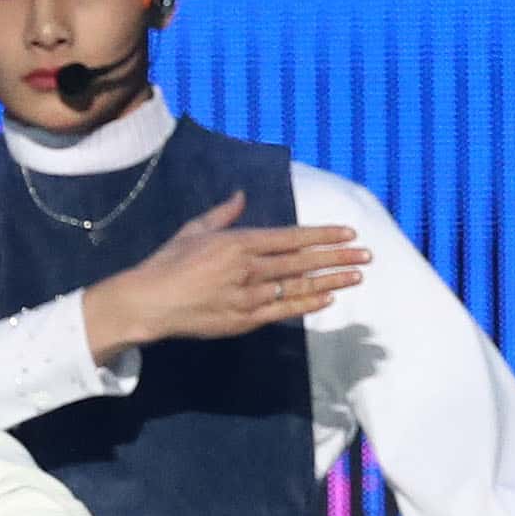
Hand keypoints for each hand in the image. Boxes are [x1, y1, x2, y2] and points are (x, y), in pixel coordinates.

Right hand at [82, 200, 364, 355]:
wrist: (147, 303)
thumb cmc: (166, 264)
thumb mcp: (194, 230)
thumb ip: (224, 214)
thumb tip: (242, 195)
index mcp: (237, 242)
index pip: (291, 237)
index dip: (322, 234)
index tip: (348, 232)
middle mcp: (247, 268)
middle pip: (302, 261)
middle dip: (337, 256)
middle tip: (367, 254)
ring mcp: (247, 296)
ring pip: (298, 286)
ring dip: (330, 280)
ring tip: (357, 275)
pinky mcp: (243, 320)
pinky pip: (283, 311)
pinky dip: (307, 305)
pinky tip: (328, 298)